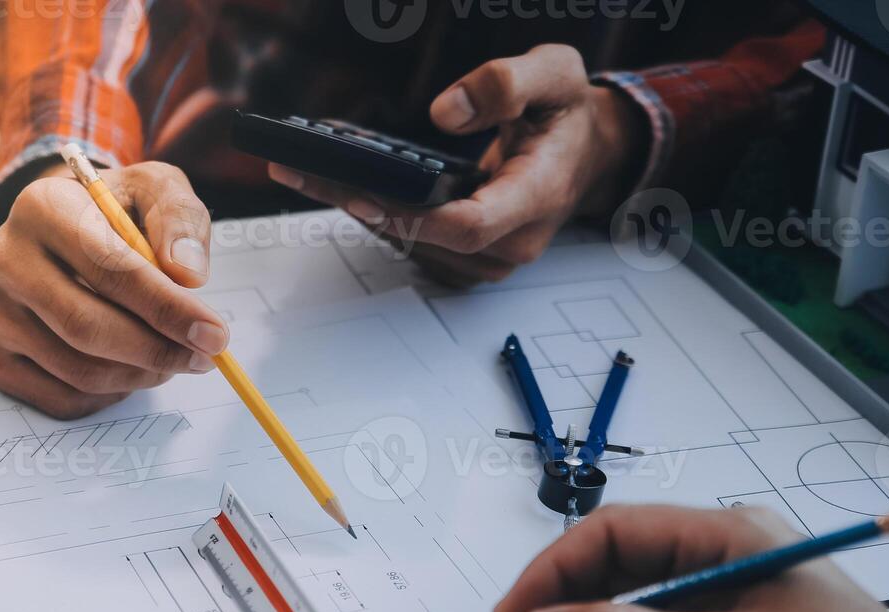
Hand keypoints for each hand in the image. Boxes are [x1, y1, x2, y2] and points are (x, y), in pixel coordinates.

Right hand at [0, 160, 226, 417]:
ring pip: (77, 371)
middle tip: (203, 358)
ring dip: (139, 375)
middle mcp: (4, 258)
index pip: (108, 268)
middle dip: (157, 351)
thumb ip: (179, 220)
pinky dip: (108, 395)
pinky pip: (60, 398)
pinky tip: (127, 368)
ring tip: (168, 358)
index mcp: (42, 207)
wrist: (64, 230)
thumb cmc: (116, 214)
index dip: (166, 308)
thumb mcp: (156, 192)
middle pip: (85, 327)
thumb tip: (188, 274)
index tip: (214, 334)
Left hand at [269, 44, 644, 287]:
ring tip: (307, 175)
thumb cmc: (566, 115)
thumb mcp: (555, 73)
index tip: (362, 195)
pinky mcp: (469, 261)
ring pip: (413, 248)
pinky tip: (342, 187)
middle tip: (303, 172)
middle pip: (426, 240)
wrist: (585, 153)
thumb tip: (443, 111)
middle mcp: (513, 242)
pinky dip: (377, 219)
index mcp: (537, 197)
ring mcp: (490, 259)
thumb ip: (506, 82)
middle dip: (361, 205)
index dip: (412, 219)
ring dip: (359, 212)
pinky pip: (415, 248)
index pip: (469, 226)